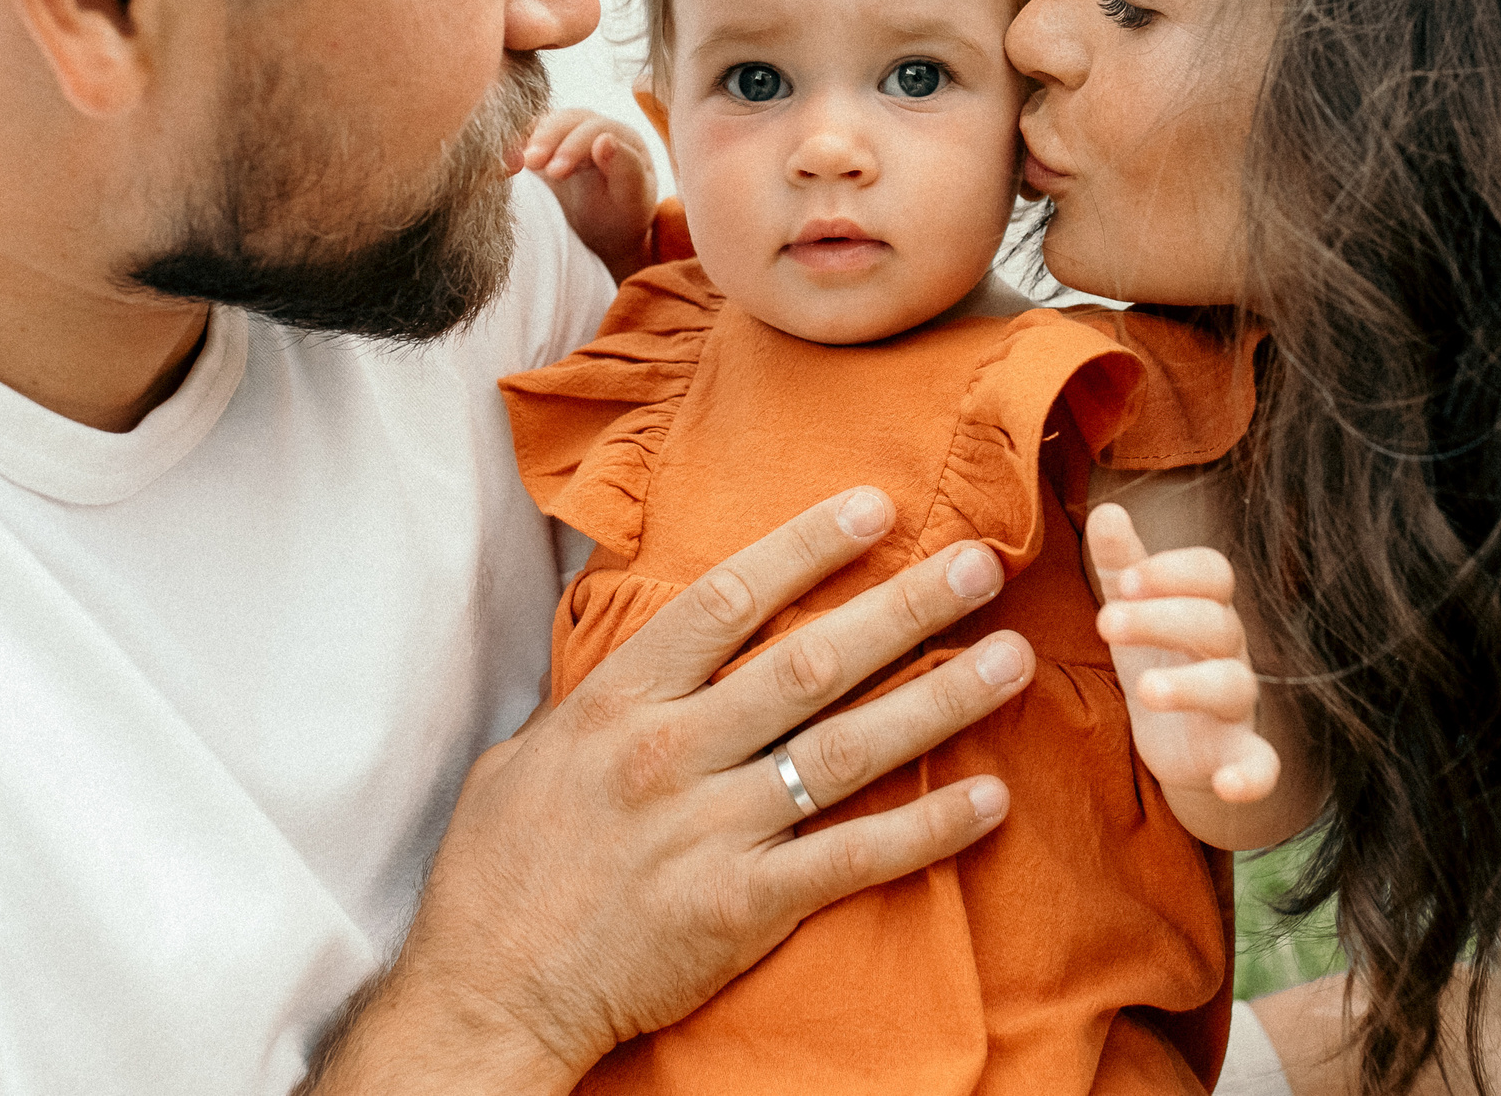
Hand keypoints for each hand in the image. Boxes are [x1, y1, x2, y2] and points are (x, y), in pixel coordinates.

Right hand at [306, 487, 1035, 1094]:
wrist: (488, 994)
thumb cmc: (496, 873)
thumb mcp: (525, 752)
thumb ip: (598, 690)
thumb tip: (635, 625)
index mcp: (617, 703)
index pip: (727, 599)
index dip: (807, 546)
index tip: (876, 507)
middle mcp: (669, 752)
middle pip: (811, 661)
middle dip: (905, 607)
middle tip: (980, 563)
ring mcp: (711, 830)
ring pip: (849, 749)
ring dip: (942, 700)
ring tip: (1013, 660)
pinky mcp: (742, 907)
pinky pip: (854, 859)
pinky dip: (928, 829)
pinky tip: (991, 801)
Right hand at [524, 108, 659, 282]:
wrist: (603, 237)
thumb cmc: (623, 218)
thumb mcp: (633, 200)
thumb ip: (626, 170)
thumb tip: (605, 139)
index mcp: (621, 136)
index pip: (594, 128)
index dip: (573, 145)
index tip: (556, 172)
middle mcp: (592, 128)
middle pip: (566, 120)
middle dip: (546, 138)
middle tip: (530, 163)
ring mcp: (566, 136)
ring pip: (543, 123)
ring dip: (527, 139)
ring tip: (512, 163)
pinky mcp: (543, 148)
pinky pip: (525, 138)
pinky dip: (511, 146)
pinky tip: (502, 164)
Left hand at [1089, 502, 1278, 847]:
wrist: (1181, 744)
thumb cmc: (1157, 657)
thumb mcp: (1134, 609)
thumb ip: (1122, 562)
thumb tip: (1107, 510)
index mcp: (1203, 608)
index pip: (1212, 573)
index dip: (1174, 571)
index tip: (1127, 580)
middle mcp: (1228, 651)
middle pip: (1215, 622)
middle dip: (1163, 618)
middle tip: (1107, 622)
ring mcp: (1237, 706)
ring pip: (1234, 686)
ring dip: (1192, 686)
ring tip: (1144, 691)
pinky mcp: (1238, 757)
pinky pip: (1263, 766)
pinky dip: (1253, 777)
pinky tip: (1227, 783)